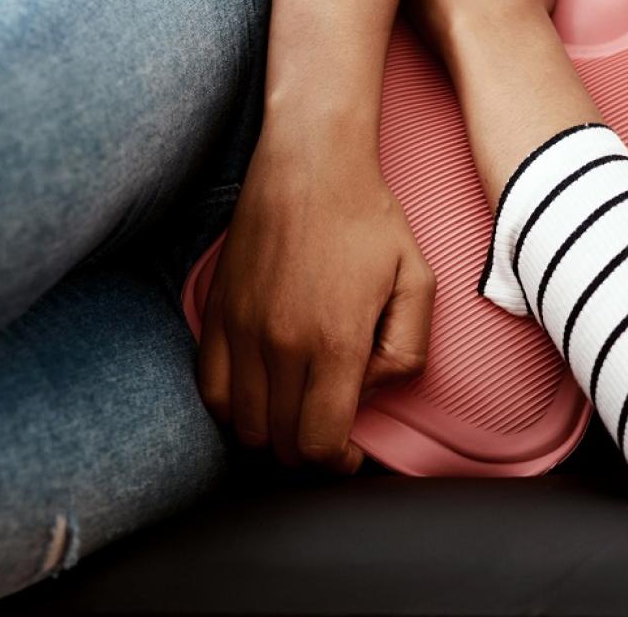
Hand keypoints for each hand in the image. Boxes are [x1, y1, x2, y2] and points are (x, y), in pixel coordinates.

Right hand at [198, 128, 435, 472]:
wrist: (309, 164)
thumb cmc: (369, 220)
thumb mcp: (418, 282)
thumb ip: (406, 353)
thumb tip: (369, 392)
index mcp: (334, 342)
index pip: (319, 444)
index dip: (336, 464)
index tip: (348, 452)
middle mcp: (280, 343)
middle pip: (280, 442)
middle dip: (307, 451)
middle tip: (326, 431)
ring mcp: (240, 329)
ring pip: (242, 424)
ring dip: (269, 433)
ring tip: (293, 414)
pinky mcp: (216, 312)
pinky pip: (209, 387)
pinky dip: (231, 407)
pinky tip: (257, 394)